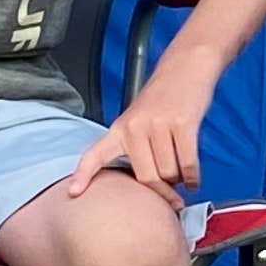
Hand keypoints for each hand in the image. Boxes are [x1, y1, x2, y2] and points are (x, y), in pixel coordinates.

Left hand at [66, 56, 215, 203]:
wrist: (186, 67)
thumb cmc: (164, 97)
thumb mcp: (139, 118)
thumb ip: (136, 147)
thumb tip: (148, 186)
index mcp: (120, 128)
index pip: (96, 154)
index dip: (83, 174)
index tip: (74, 193)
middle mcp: (135, 127)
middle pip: (146, 177)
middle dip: (161, 192)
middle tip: (171, 199)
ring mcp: (158, 125)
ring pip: (169, 173)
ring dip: (178, 181)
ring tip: (181, 176)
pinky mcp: (182, 124)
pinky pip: (187, 164)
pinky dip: (192, 177)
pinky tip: (192, 179)